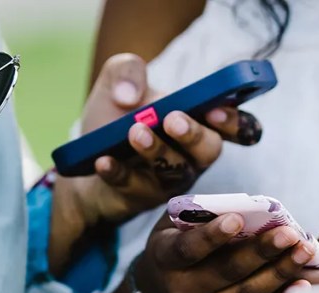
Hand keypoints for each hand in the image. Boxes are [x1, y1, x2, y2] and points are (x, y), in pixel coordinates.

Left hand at [48, 53, 261, 274]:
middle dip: (194, 135)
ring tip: (136, 132)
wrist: (82, 157)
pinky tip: (103, 161)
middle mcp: (192, 155)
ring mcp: (169, 180)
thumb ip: (126, 70)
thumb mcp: (117, 84)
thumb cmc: (115, 118)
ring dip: (157, 151)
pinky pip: (132, 186)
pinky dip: (118, 172)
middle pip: (209, 150)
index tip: (217, 110)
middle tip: (172, 120)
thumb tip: (129, 95)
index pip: (236, 126)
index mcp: (199, 123)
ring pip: (174, 171)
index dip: (235, 122)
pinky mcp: (140, 196)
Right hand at [134, 213, 316, 292]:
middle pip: (226, 272)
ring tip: (304, 251)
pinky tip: (303, 283)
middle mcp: (182, 291)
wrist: (164, 290)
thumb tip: (248, 207)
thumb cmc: (179, 241)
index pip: (188, 249)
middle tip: (290, 234)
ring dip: (279, 273)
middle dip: (261, 252)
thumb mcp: (177, 224)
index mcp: (165, 259)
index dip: (211, 236)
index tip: (237, 218)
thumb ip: (203, 215)